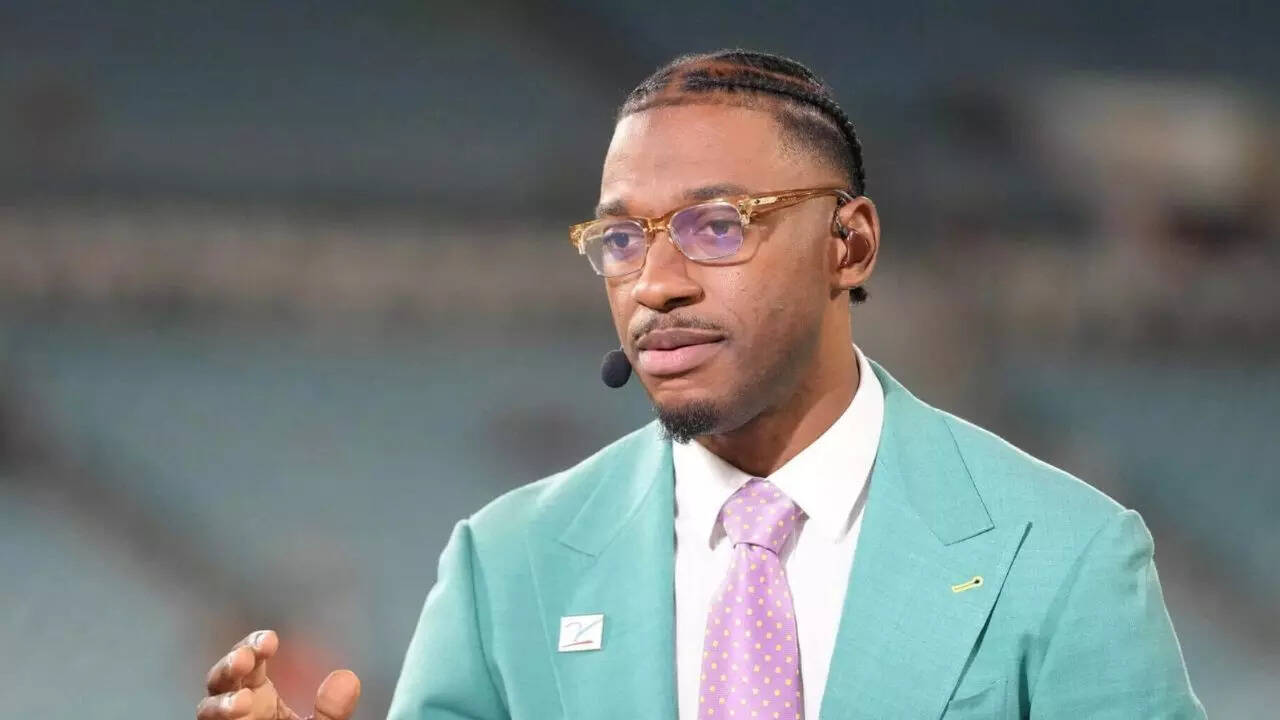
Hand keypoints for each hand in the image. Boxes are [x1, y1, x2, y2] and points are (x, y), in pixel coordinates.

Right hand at [197, 630, 360, 719]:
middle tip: (245, 659)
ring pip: (207, 711)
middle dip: (228, 666)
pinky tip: (237, 717)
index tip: (271, 640)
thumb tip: (347, 677)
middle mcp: (235, 710)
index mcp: (257, 695)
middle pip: (220, 680)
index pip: (249, 661)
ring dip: (220, 703)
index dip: (253, 644)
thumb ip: (331, 711)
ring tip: (242, 703)